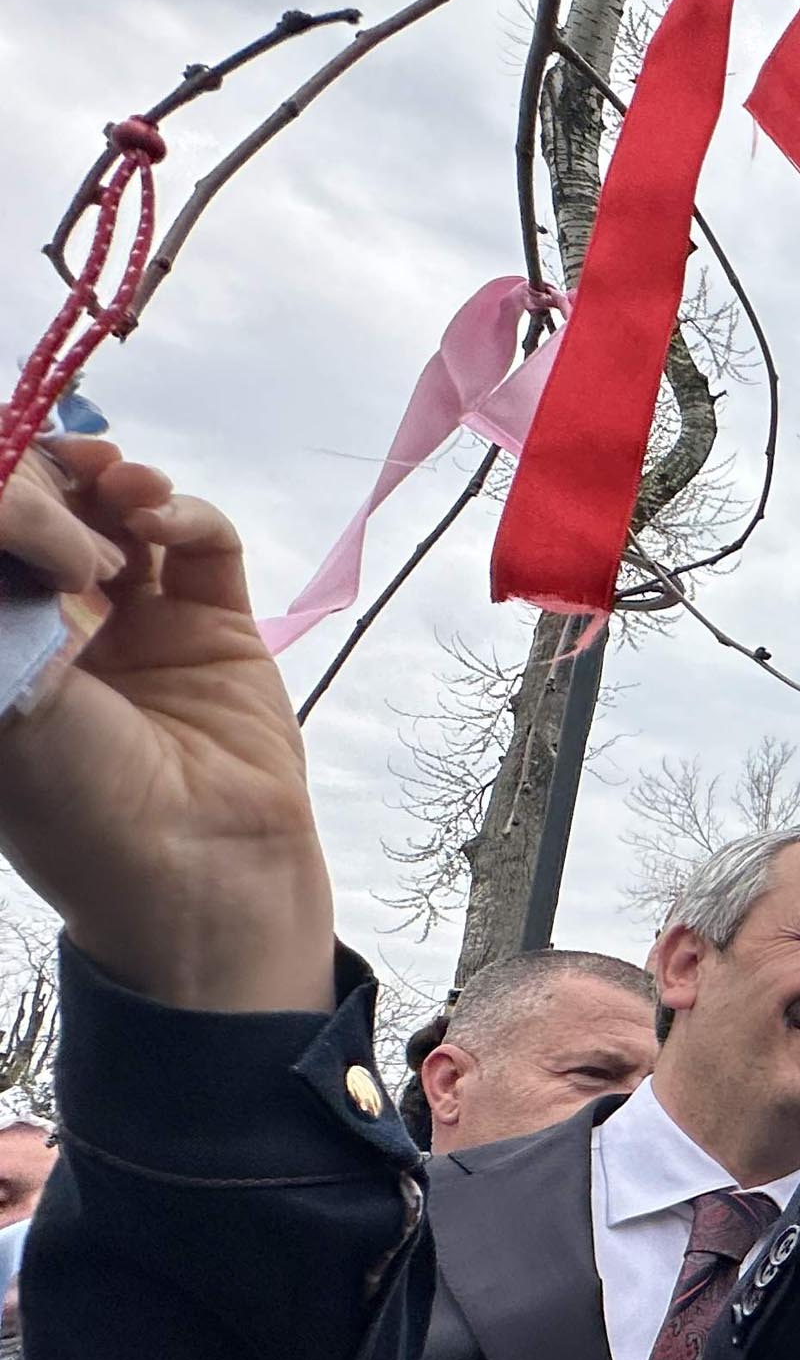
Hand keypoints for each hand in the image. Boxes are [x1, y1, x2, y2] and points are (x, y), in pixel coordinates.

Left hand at [0, 441, 333, 1012]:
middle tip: (65, 493)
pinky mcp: (218, 630)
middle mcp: (58, 627)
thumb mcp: (6, 691)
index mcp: (0, 649)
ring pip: (120, 514)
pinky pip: (203, 545)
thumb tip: (6, 487)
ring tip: (119, 483)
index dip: (1, 495)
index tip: (9, 488)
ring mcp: (140, 625)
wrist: (195, 876)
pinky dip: (186, 514)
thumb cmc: (73, 804)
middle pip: (47, 512)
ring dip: (113, 482)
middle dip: (50, 483)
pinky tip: (164, 518)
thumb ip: (4, 589)